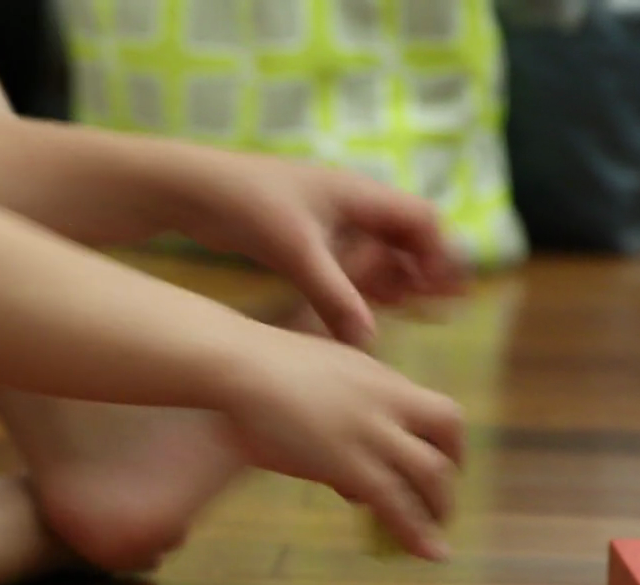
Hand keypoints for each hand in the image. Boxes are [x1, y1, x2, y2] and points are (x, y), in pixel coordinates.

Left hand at [175, 153, 466, 346]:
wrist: (192, 189)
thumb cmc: (246, 206)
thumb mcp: (295, 253)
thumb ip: (334, 297)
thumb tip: (367, 341)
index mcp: (358, 193)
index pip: (421, 220)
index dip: (440, 256)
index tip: (446, 293)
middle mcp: (349, 202)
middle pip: (407, 235)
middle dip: (427, 270)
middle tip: (448, 308)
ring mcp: (327, 218)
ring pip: (378, 249)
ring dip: (397, 278)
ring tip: (419, 314)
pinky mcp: (304, 235)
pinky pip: (349, 259)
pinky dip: (364, 282)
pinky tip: (370, 309)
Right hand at [219, 329, 463, 559]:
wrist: (240, 367)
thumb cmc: (257, 365)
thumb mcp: (311, 375)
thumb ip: (334, 402)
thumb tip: (332, 437)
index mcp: (378, 376)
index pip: (435, 408)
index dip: (445, 441)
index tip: (436, 462)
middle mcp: (388, 400)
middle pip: (448, 432)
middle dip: (451, 472)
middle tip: (440, 502)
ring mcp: (374, 432)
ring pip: (432, 473)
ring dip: (439, 507)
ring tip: (436, 537)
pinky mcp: (353, 465)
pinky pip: (397, 502)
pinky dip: (417, 530)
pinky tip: (427, 552)